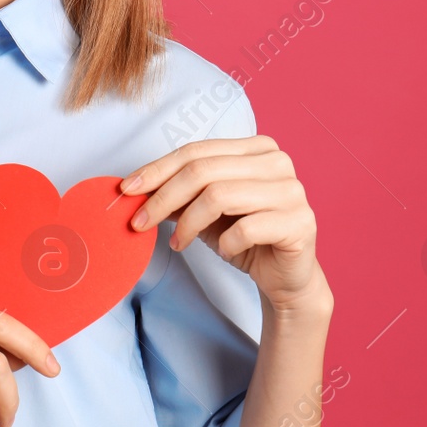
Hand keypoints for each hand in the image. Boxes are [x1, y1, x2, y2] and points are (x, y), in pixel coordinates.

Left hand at [120, 136, 326, 310]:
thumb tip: (135, 188)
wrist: (285, 278)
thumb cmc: (244, 238)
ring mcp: (292, 190)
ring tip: (178, 243)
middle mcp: (277, 162)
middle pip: (203, 172)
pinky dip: (225, 243)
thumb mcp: (204, 212)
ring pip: (219, 196)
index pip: (195, 151)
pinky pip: (246, 229)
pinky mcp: (300, 222)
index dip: (156, 170)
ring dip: (188, 224)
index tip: (126, 190)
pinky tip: (225, 251)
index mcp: (255, 148)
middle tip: (139, 223)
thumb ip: (178, 195)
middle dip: (162, 198)